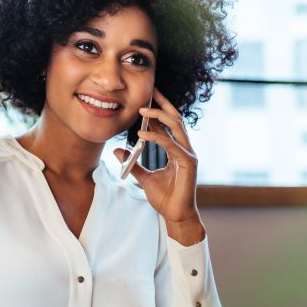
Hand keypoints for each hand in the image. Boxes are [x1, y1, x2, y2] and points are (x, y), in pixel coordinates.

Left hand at [114, 87, 204, 244]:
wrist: (175, 215)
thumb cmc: (165, 197)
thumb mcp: (143, 177)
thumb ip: (133, 162)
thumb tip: (117, 150)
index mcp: (176, 149)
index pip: (169, 124)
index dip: (159, 109)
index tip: (147, 97)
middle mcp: (184, 149)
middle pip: (176, 119)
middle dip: (163, 104)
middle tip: (150, 91)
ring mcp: (188, 155)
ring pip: (176, 127)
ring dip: (159, 116)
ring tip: (142, 111)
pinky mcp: (188, 163)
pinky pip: (171, 145)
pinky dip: (157, 137)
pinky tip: (142, 135)